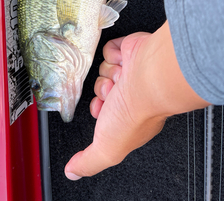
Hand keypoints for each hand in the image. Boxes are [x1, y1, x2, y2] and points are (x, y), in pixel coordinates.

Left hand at [65, 21, 209, 179]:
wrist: (150, 77)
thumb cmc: (136, 112)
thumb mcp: (107, 149)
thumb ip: (89, 162)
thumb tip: (73, 172)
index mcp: (130, 118)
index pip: (103, 112)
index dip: (98, 110)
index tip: (101, 109)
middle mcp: (132, 94)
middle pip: (101, 89)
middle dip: (103, 90)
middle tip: (114, 92)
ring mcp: (132, 72)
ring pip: (103, 70)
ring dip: (109, 73)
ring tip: (122, 76)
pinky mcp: (130, 51)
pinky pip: (109, 50)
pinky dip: (113, 54)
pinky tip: (124, 61)